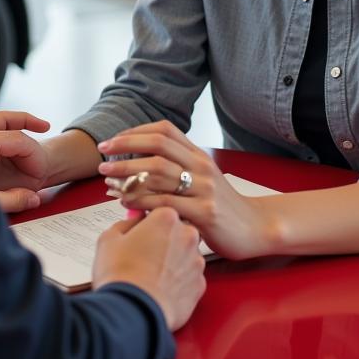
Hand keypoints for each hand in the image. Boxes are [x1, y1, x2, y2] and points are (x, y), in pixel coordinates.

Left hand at [0, 110, 50, 212]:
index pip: (9, 139)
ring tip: (34, 127)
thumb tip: (35, 198)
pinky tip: (12, 143)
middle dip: (24, 120)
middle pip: (0, 120)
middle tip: (45, 126)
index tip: (41, 165)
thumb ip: (13, 200)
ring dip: (13, 122)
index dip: (30, 150)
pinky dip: (1, 131)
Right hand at [93, 207, 205, 330]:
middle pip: (178, 230)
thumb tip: (134, 220)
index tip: (140, 228)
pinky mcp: (200, 286)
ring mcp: (196, 262)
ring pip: (186, 253)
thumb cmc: (119, 272)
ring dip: (174, 259)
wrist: (132, 311)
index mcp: (166, 218)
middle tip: (145, 251)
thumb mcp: (109, 237)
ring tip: (152, 272)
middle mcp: (187, 236)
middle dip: (165, 237)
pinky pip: (190, 277)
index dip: (149, 220)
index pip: (161, 209)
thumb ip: (126, 222)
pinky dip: (179, 280)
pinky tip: (162, 286)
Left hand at [97, 120, 278, 260]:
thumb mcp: (201, 179)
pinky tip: (126, 202)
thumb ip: (175, 170)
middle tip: (102, 156)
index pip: (163, 130)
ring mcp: (204, 187)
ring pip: (158, 172)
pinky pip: (166, 202)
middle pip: (157, 146)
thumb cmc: (222, 205)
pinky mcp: (205, 212)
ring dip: (127, 174)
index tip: (112, 141)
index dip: (135, 132)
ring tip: (107, 180)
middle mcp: (200, 165)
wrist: (256, 228)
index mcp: (198, 154)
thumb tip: (135, 170)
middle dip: (125, 148)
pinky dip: (141, 201)